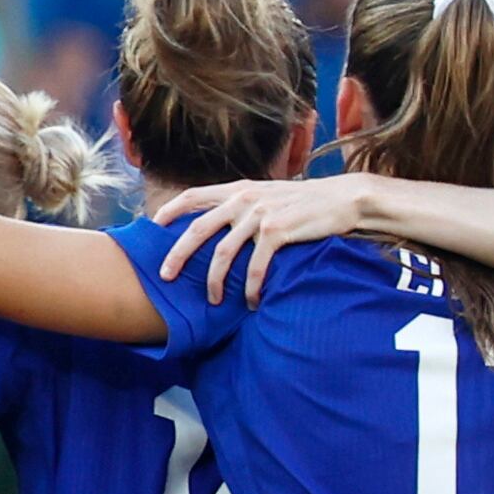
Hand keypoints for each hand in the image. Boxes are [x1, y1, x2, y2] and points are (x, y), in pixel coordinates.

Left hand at [153, 175, 382, 306]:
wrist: (341, 199)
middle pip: (197, 228)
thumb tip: (217, 227)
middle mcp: (243, 199)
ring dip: (215, 282)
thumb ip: (242, 206)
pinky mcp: (277, 232)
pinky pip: (255, 267)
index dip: (170, 210)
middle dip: (177, 255)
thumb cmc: (302, 204)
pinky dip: (251, 288)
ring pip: (223, 254)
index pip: (193, 195)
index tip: (153, 227)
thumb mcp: (267, 196)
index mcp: (238, 190)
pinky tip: (252, 303)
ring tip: (214, 301)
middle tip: (165, 276)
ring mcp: (259, 215)